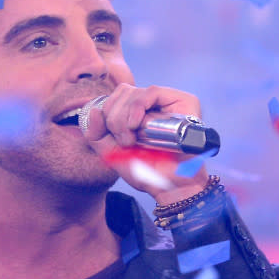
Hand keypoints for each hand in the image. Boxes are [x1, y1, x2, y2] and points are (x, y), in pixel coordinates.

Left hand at [81, 83, 209, 202]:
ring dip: (125, 118)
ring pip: (134, 92)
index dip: (108, 113)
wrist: (169, 185)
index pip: (115, 97)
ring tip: (132, 140)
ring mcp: (169, 102)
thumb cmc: (145, 171)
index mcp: (137, 112)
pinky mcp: (184, 101)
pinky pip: (152, 92)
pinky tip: (135, 125)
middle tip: (126, 142)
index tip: (115, 138)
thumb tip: (94, 110)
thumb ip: (96, 135)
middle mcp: (153, 105)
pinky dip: (138, 107)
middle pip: (122, 92)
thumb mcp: (111, 153)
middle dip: (115, 119)